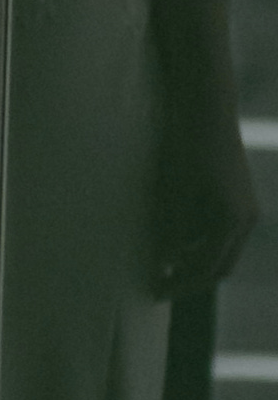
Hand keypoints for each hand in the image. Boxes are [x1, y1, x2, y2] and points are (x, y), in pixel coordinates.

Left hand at [153, 109, 256, 296]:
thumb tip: (165, 264)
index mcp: (233, 221)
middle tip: (157, 285)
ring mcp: (244, 208)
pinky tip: (171, 239)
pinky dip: (196, 241)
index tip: (153, 291)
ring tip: (159, 262)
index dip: (179, 285)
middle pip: (218, 266)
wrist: (205, 108)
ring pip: (218, 249)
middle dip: (189, 279)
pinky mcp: (236, 197)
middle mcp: (245, 218)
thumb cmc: (186, 149)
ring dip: (192, 260)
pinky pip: (217, 231)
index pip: (207, 270)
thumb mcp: (173, 195)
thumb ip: (171, 233)